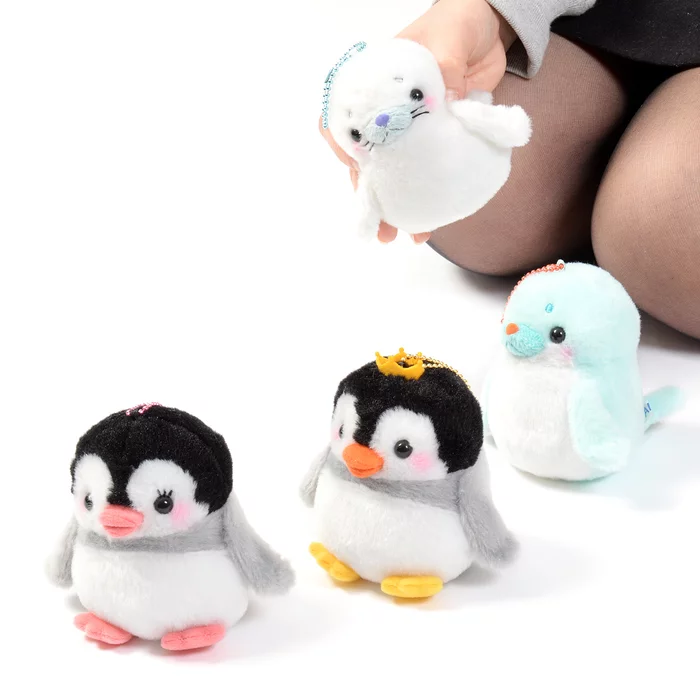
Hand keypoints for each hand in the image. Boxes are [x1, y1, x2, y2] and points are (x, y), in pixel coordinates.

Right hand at [320, 0, 515, 243]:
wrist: (493, 28)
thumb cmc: (458, 22)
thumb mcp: (449, 36)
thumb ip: (444, 65)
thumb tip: (442, 100)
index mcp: (374, 85)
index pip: (341, 120)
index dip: (343, 148)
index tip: (357, 169)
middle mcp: (386, 113)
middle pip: (366, 159)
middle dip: (370, 195)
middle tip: (380, 226)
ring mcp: (410, 131)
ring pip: (395, 174)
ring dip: (397, 207)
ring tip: (401, 235)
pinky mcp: (436, 143)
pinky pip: (427, 174)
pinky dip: (428, 198)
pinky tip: (430, 222)